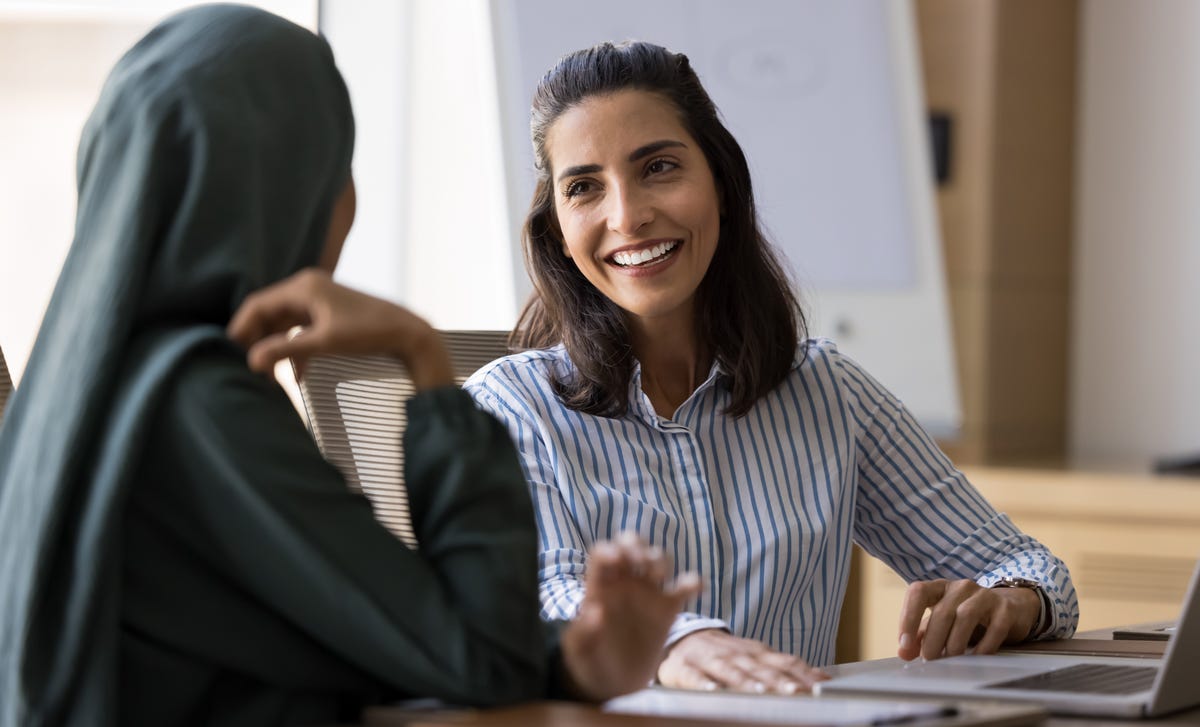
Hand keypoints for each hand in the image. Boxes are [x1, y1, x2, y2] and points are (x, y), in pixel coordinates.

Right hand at [226, 268, 452, 388]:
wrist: (408, 334)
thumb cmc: (369, 332)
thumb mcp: (325, 342)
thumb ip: (287, 350)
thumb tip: (252, 361)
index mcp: (304, 287)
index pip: (257, 304)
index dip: (241, 329)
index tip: (231, 354)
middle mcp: (308, 288)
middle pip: (268, 314)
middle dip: (258, 341)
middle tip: (247, 368)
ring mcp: (319, 300)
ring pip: (284, 324)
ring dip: (276, 348)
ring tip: (270, 376)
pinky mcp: (329, 314)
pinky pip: (301, 330)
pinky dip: (296, 350)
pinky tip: (298, 375)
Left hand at [559, 533, 700, 701]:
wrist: (613, 683)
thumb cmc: (589, 660)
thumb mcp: (579, 650)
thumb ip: (583, 631)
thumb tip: (594, 609)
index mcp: (599, 585)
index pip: (602, 554)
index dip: (608, 550)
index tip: (614, 557)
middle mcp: (624, 582)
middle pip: (631, 545)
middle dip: (636, 544)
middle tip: (639, 558)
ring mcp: (648, 593)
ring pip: (658, 559)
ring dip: (659, 559)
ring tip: (657, 574)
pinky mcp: (667, 609)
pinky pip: (684, 588)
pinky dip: (693, 582)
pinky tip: (697, 587)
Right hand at [656, 629, 828, 694]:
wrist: (684, 638)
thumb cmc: (726, 652)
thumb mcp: (757, 655)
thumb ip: (784, 665)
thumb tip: (821, 676)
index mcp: (756, 652)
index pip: (783, 662)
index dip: (801, 673)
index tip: (818, 686)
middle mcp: (737, 655)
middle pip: (760, 668)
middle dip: (778, 680)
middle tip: (795, 691)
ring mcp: (711, 661)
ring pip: (730, 671)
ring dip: (746, 681)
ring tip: (760, 691)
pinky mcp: (686, 668)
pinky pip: (695, 677)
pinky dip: (704, 684)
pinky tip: (713, 691)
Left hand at [897, 578, 1040, 660]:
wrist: (1010, 607)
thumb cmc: (966, 616)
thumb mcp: (941, 622)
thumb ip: (921, 636)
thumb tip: (904, 654)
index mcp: (939, 587)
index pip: (918, 592)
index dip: (908, 617)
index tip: (905, 644)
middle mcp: (960, 587)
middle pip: (942, 611)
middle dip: (933, 638)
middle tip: (929, 659)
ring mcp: (985, 595)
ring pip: (966, 615)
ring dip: (955, 641)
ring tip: (950, 659)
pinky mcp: (1006, 609)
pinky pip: (994, 628)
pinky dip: (983, 646)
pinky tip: (975, 658)